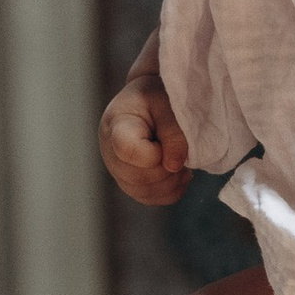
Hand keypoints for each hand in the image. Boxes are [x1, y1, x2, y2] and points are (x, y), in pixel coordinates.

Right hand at [102, 68, 191, 205]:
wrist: (151, 100)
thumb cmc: (159, 95)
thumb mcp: (168, 103)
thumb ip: (173, 132)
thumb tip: (174, 166)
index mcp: (117, 124)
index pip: (128, 150)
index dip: (154, 154)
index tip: (166, 140)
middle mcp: (110, 151)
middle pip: (138, 177)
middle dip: (168, 169)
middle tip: (184, 151)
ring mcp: (118, 170)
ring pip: (145, 193)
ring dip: (172, 182)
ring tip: (184, 162)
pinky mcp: (131, 183)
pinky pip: (151, 199)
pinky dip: (172, 190)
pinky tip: (180, 172)